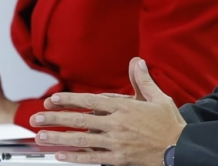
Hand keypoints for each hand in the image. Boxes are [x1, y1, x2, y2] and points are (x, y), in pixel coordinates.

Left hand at [33, 58, 186, 164]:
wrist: (181, 148)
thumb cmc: (169, 124)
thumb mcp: (158, 98)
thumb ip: (142, 80)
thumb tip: (137, 61)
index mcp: (125, 108)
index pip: (90, 101)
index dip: (69, 100)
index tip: (53, 99)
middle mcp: (117, 124)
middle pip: (80, 120)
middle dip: (55, 118)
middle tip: (36, 117)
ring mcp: (116, 143)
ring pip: (82, 140)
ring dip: (59, 138)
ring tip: (41, 136)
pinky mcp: (118, 159)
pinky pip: (92, 158)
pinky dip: (75, 157)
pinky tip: (60, 156)